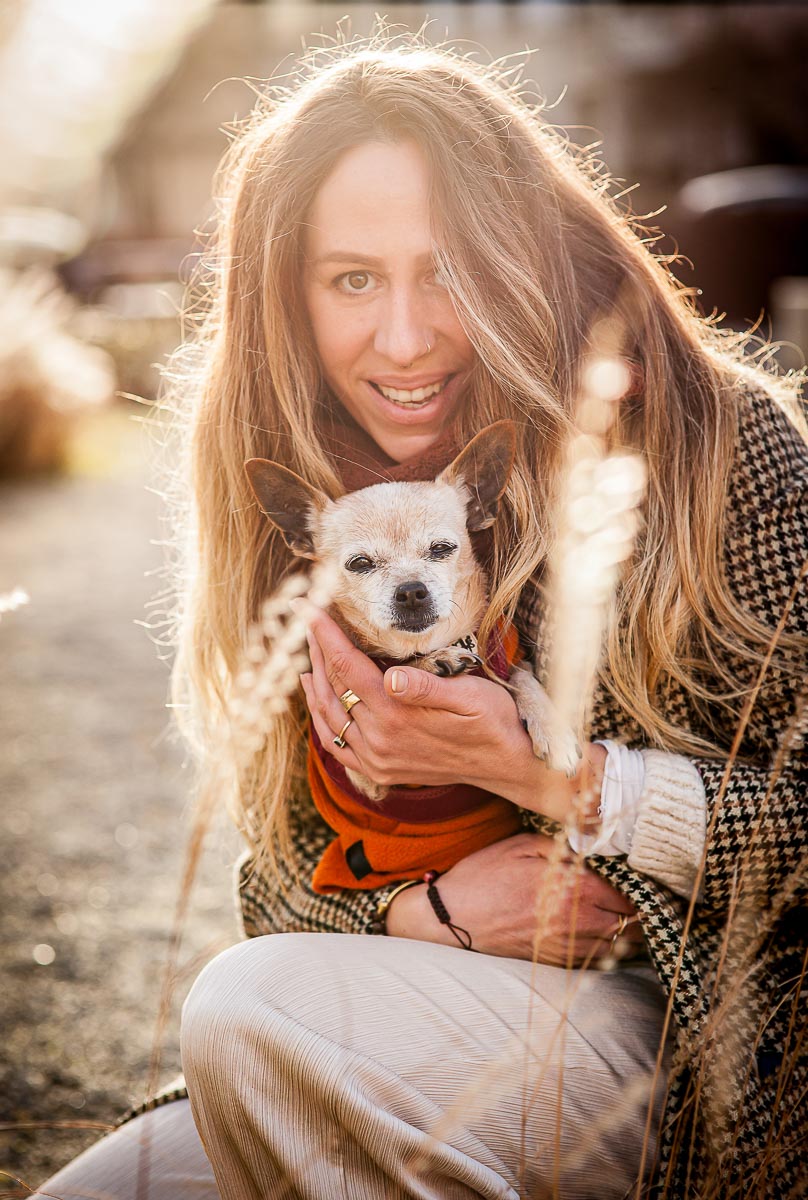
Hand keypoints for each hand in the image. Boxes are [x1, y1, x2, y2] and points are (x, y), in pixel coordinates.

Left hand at [299, 607, 600, 824]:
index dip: (326, 635)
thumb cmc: (494, 721)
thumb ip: (427, 688)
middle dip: (317, 650)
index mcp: (397, 716)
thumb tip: (391, 678)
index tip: (307, 608)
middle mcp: (380, 741)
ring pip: (329, 715)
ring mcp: (377, 759)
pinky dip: (321, 719)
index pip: (347, 667)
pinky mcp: (380, 769)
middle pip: (333, 687)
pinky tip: (318, 698)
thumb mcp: (471, 696)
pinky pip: (336, 744)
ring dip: (314, 682)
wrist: (508, 765)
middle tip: (307, 621)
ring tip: (309, 653)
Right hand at [387, 833, 643, 965]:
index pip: (628, 894)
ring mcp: (565, 945)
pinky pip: (597, 960)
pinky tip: (616, 937)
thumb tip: (597, 845)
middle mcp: (574, 921)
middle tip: (657, 900)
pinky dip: (613, 950)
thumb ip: (565, 845)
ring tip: (644, 919)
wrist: (450, 917)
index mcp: (572, 887)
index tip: (655, 879)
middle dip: (646, 912)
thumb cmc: (485, 875)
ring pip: (618, 947)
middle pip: (631, 924)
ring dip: (635, 934)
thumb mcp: (523, 844)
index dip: (646, 888)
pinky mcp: (554, 960)